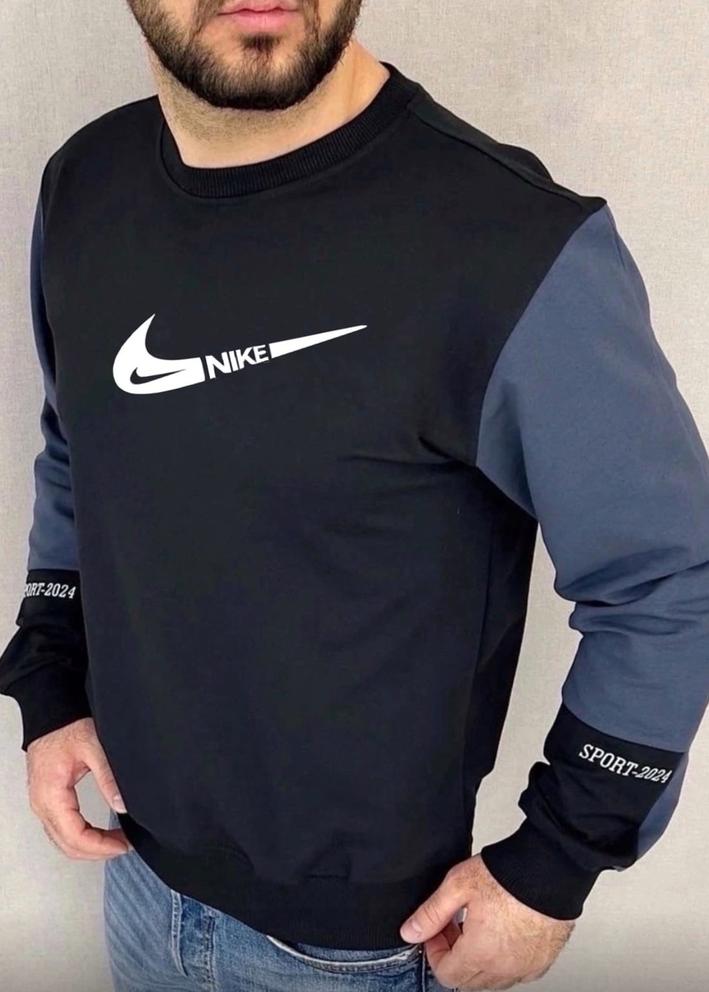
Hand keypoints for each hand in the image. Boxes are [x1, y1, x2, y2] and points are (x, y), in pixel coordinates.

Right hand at [26, 717, 131, 859]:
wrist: (51, 715)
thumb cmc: (68, 727)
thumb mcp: (94, 748)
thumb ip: (108, 777)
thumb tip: (122, 806)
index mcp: (51, 794)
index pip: (75, 836)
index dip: (100, 846)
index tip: (123, 845)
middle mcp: (42, 805)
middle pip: (67, 845)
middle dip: (97, 851)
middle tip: (124, 845)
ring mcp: (42, 805)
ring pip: (62, 841)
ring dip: (89, 847)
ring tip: (116, 842)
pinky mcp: (47, 801)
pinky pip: (60, 830)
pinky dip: (80, 838)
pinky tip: (99, 835)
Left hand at [399, 854, 573, 989]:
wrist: (551, 869)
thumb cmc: (510, 874)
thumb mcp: (458, 885)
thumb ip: (431, 912)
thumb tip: (410, 931)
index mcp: (480, 954)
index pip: (446, 974)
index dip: (434, 952)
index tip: (437, 930)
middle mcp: (504, 968)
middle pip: (467, 980)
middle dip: (454, 955)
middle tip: (455, 925)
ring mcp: (526, 967)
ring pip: (492, 979)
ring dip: (478, 960)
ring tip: (478, 926)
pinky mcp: (543, 960)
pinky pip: (515, 972)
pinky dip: (503, 960)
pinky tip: (502, 933)